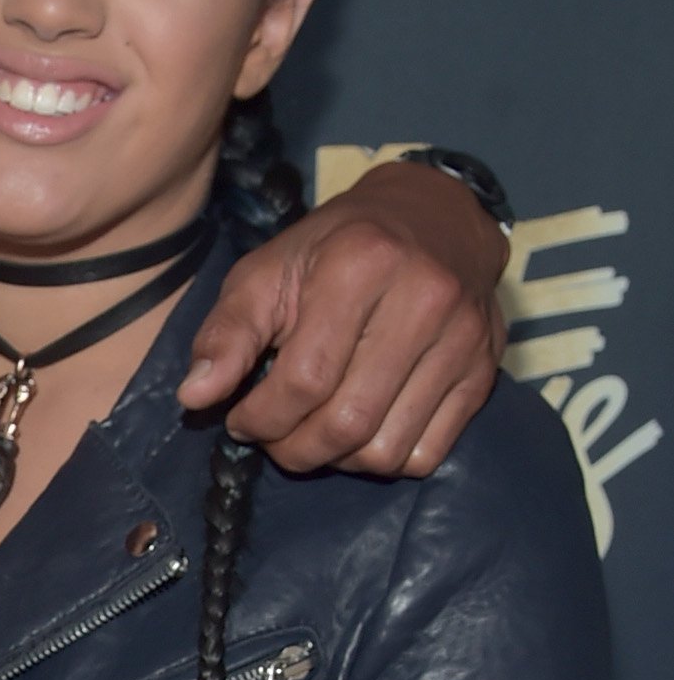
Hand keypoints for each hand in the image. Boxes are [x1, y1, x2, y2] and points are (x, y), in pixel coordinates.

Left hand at [179, 160, 507, 478]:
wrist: (436, 219)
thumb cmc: (336, 248)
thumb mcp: (268, 271)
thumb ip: (227, 333)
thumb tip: (194, 397)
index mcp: (362, 264)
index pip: (303, 380)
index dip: (259, 418)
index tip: (240, 417)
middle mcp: (424, 300)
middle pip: (346, 423)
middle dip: (293, 449)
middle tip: (274, 436)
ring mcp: (463, 339)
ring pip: (386, 451)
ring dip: (336, 460)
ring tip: (315, 431)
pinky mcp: (484, 372)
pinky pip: (427, 454)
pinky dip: (383, 459)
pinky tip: (362, 430)